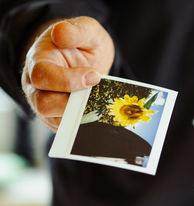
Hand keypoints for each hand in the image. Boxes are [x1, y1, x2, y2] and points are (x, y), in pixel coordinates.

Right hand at [21, 16, 114, 130]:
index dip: (68, 80)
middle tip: (96, 93)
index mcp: (39, 61)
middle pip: (44, 104)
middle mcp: (37, 86)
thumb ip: (77, 30)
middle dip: (73, 102)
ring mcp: (47, 104)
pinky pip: (68, 129)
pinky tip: (98, 114)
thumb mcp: (88, 31)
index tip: (95, 76)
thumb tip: (60, 33)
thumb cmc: (84, 45)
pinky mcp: (59, 119)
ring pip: (56, 120)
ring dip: (80, 115)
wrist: (89, 60)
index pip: (43, 77)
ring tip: (98, 103)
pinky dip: (84, 124)